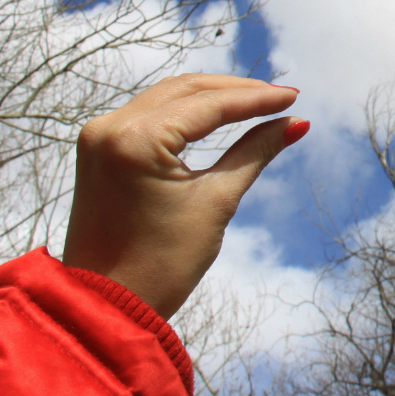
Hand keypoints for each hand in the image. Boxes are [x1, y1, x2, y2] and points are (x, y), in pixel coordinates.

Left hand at [61, 74, 308, 319]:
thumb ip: (254, 153)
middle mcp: (109, 127)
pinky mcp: (98, 149)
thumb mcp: (216, 202)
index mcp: (134, 140)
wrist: (105, 305)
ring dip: (210, 98)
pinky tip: (217, 116)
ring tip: (256, 103)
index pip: (207, 106)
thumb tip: (296, 124)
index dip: (255, 99)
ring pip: (165, 98)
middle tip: (280, 98)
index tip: (294, 97)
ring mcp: (98, 136)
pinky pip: (148, 115)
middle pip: (184, 90)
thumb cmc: (162, 263)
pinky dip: (184, 113)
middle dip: (235, 92)